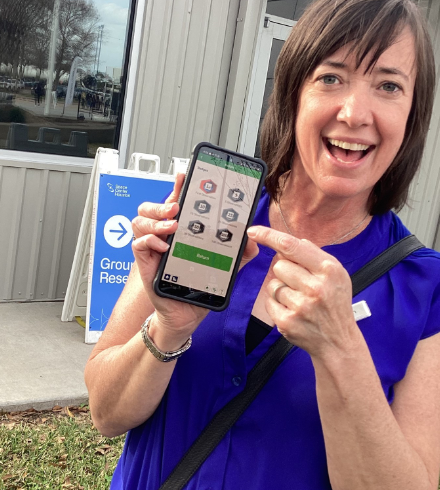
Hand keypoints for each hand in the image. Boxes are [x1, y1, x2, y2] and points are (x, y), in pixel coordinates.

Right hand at [132, 174, 258, 339]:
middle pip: (151, 206)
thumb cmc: (199, 287)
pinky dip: (149, 242)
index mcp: (182, 231)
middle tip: (177, 207)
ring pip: (141, 220)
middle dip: (162, 201)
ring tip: (173, 226)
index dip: (178, 187)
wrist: (186, 314)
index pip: (177, 202)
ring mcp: (153, 248)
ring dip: (156, 220)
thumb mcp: (224, 268)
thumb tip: (251, 241)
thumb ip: (238, 253)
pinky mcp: (146, 262)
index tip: (185, 175)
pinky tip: (164, 247)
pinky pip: (138, 244)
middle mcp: (164, 235)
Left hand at [247, 225, 357, 355]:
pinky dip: (277, 305)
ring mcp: (301, 306)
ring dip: (282, 290)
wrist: (338, 342)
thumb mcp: (338, 275)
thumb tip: (295, 241)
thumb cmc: (336, 304)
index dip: (269, 236)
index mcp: (329, 270)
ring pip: (273, 284)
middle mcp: (316, 287)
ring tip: (300, 300)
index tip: (254, 231)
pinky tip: (293, 311)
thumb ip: (316, 256)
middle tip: (301, 285)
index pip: (291, 246)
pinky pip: (269, 302)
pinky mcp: (287, 321)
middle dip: (285, 273)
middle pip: (279, 265)